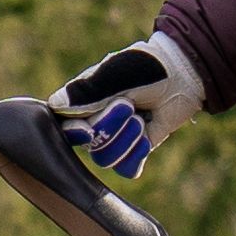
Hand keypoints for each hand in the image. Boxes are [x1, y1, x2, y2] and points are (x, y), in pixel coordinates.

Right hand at [54, 35, 206, 180]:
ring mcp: (113, 138)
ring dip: (126, 140)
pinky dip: (137, 155)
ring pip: (106, 159)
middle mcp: (93, 122)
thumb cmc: (144, 66)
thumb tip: (54, 106)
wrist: (181, 74)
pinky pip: (126, 169)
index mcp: (81, 101)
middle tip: (128, 105)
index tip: (87, 130)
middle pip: (88, 145)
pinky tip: (146, 136)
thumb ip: (86, 91)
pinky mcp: (134, 151)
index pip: (63, 127)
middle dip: (110, 128)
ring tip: (140, 118)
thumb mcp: (114, 74)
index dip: (74, 133)